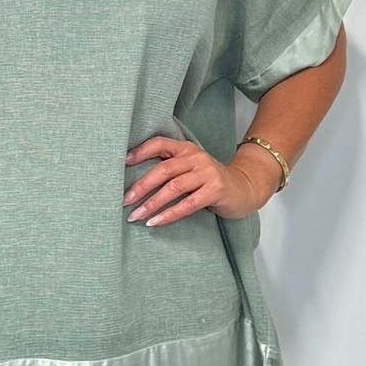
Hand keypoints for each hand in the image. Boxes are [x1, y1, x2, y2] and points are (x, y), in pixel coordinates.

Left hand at [123, 135, 278, 225]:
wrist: (245, 188)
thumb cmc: (210, 182)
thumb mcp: (190, 169)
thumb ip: (171, 169)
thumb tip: (135, 184)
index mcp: (186, 149)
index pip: (159, 143)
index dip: (139, 151)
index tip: (121, 164)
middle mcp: (195, 158)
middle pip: (162, 169)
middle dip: (140, 186)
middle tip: (124, 201)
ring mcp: (207, 173)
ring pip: (173, 187)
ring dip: (152, 203)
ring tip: (136, 216)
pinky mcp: (215, 191)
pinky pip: (187, 204)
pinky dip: (169, 214)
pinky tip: (156, 222)